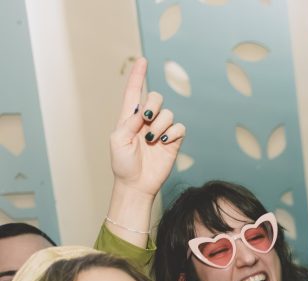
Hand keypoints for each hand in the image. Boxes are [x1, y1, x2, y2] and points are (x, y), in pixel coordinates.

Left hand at [109, 58, 184, 198]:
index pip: (134, 91)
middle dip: (154, 105)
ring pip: (169, 113)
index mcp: (129, 117)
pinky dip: (173, 133)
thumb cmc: (122, 164)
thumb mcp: (118, 140)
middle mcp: (147, 121)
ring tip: (152, 141)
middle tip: (146, 120)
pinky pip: (180, 128)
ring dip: (161, 126)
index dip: (138, 75)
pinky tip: (164, 143)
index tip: (142, 60)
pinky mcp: (173, 142)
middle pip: (156, 98)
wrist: (137, 184)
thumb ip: (129, 122)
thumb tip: (144, 112)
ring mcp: (161, 131)